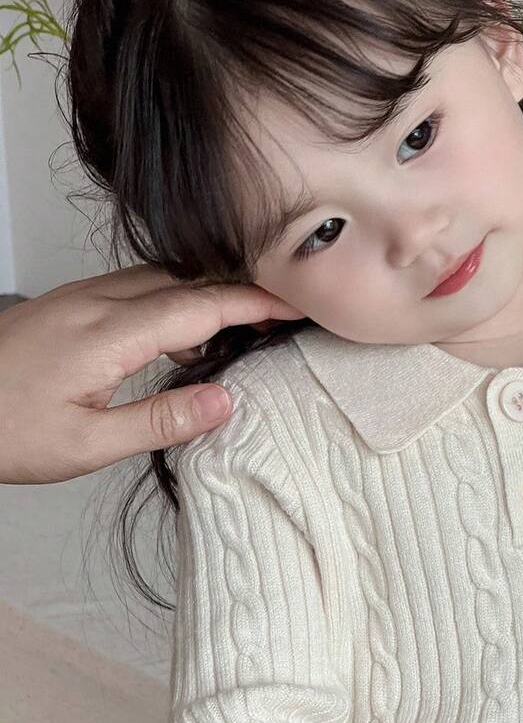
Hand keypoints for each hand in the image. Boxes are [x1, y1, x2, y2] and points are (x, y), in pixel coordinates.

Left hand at [0, 266, 301, 482]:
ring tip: (241, 327)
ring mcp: (78, 297)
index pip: (198, 306)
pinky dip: (172, 298)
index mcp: (106, 335)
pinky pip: (134, 286)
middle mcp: (94, 302)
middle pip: (185, 280)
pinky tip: (179, 333)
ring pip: (160, 277)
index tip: (294, 306)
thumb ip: (160, 421)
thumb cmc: (4, 431)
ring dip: (205, 293)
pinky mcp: (67, 303)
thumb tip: (225, 402)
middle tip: (283, 310)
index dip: (252, 304)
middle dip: (239, 290)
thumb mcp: (86, 445)